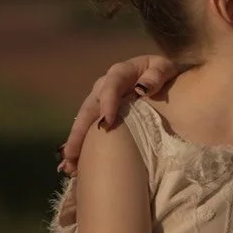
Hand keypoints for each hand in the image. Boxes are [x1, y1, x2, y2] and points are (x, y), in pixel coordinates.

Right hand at [59, 56, 177, 173]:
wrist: (159, 76)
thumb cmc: (161, 72)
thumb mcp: (164, 68)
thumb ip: (157, 74)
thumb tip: (142, 88)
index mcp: (121, 73)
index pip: (112, 86)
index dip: (108, 102)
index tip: (107, 122)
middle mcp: (104, 87)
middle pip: (89, 108)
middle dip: (79, 132)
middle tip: (72, 153)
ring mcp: (99, 101)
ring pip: (84, 122)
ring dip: (75, 144)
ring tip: (69, 165)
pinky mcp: (100, 113)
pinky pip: (88, 130)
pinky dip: (82, 147)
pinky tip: (75, 165)